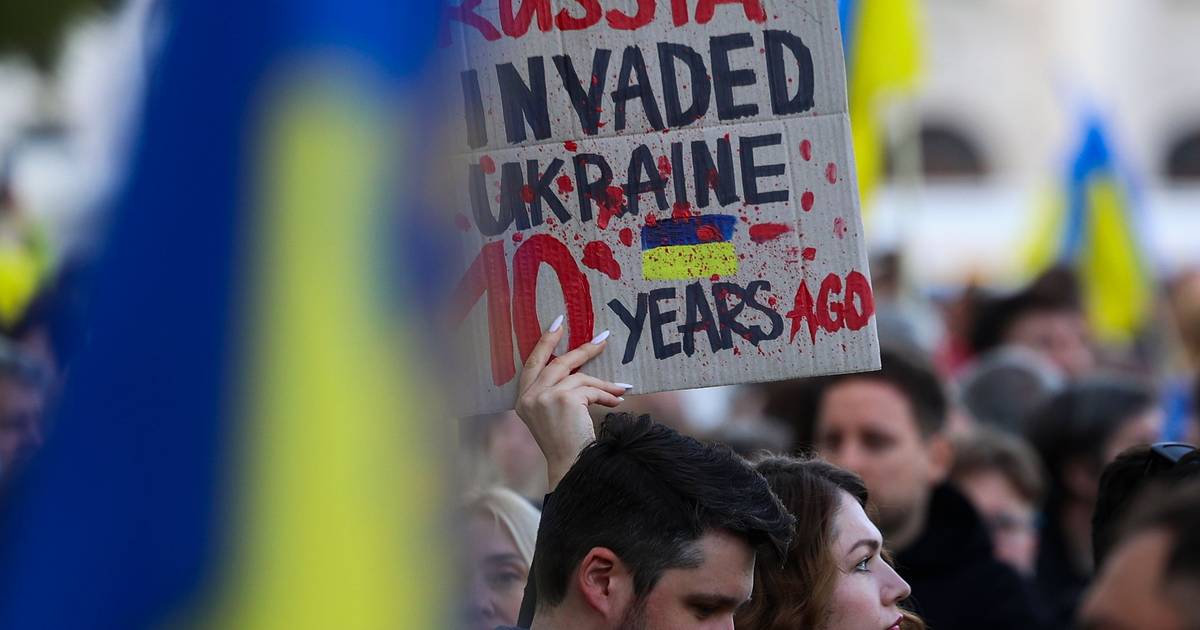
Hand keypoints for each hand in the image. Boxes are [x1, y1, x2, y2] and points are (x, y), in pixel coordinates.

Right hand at [514, 315, 631, 490]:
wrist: (569, 465)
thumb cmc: (564, 445)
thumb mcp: (551, 416)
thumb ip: (556, 393)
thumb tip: (580, 372)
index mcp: (522, 400)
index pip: (531, 364)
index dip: (544, 343)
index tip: (557, 324)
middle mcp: (529, 396)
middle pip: (557, 363)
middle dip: (581, 349)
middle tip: (601, 338)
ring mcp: (544, 396)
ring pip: (579, 377)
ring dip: (603, 383)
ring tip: (621, 388)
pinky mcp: (564, 399)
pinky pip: (590, 389)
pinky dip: (606, 394)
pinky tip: (617, 401)